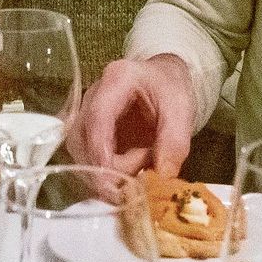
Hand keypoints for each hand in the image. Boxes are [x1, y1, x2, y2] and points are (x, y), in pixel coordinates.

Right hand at [71, 54, 196, 175]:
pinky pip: (87, 158)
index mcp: (116, 81)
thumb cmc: (170, 89)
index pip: (98, 117)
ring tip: (143, 162)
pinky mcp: (88, 132)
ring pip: (80, 151)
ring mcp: (86, 114)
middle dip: (107, 166)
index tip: (112, 181)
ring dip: (107, 170)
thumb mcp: (181, 109)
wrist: (164, 80)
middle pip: (81, 138)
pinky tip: (131, 169)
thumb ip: (175, 140)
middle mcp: (92, 96)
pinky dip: (106, 172)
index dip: (100, 151)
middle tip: (144, 169)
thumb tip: (162, 174)